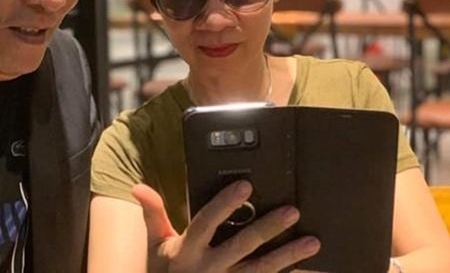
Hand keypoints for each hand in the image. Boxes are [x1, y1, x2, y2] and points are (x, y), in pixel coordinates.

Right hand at [132, 180, 320, 272]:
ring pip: (261, 270)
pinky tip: (309, 270)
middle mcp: (209, 268)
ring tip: (311, 241)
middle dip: (267, 228)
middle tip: (291, 211)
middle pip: (242, 246)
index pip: (208, 222)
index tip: (245, 185)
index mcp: (188, 250)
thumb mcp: (155, 244)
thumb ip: (153, 213)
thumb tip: (138, 187)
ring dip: (288, 256)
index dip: (225, 204)